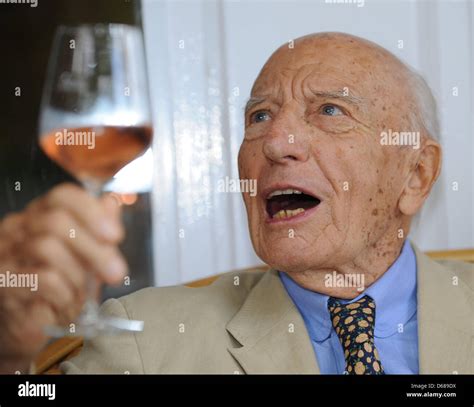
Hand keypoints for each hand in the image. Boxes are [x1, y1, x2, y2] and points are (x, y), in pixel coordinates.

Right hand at [0, 183, 126, 372]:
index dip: (91, 212)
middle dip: (94, 250)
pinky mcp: (4, 282)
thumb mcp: (89, 255)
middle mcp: (19, 228)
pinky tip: (67, 302)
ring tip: (84, 293)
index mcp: (42, 214)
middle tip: (115, 271)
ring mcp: (7, 253)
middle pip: (56, 222)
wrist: (36, 325)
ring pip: (47, 248)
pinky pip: (43, 279)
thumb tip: (111, 203)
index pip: (62, 196)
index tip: (115, 236)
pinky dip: (65, 293)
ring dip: (77, 274)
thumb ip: (100, 229)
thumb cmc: (64, 285)